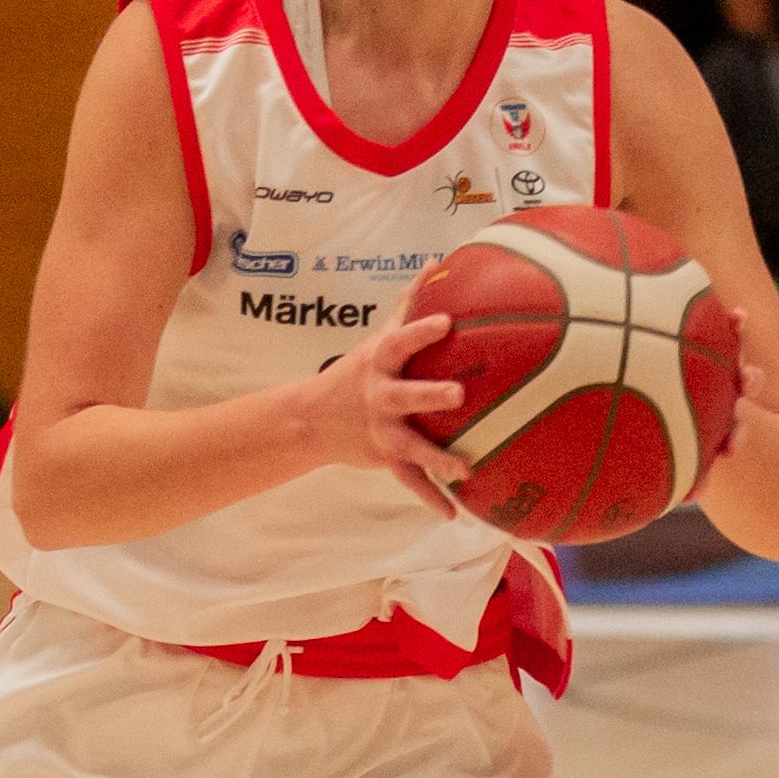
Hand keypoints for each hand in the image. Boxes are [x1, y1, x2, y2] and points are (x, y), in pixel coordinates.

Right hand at [302, 312, 467, 496]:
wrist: (312, 419)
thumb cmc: (358, 371)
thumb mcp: (376, 336)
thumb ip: (408, 302)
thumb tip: (435, 263)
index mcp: (380, 363)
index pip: (401, 342)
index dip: (422, 332)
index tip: (446, 322)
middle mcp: (380, 397)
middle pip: (406, 395)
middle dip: (430, 396)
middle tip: (459, 393)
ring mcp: (382, 431)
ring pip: (412, 447)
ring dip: (438, 458)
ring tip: (466, 468)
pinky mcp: (385, 458)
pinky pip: (411, 481)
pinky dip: (431, 498)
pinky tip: (454, 514)